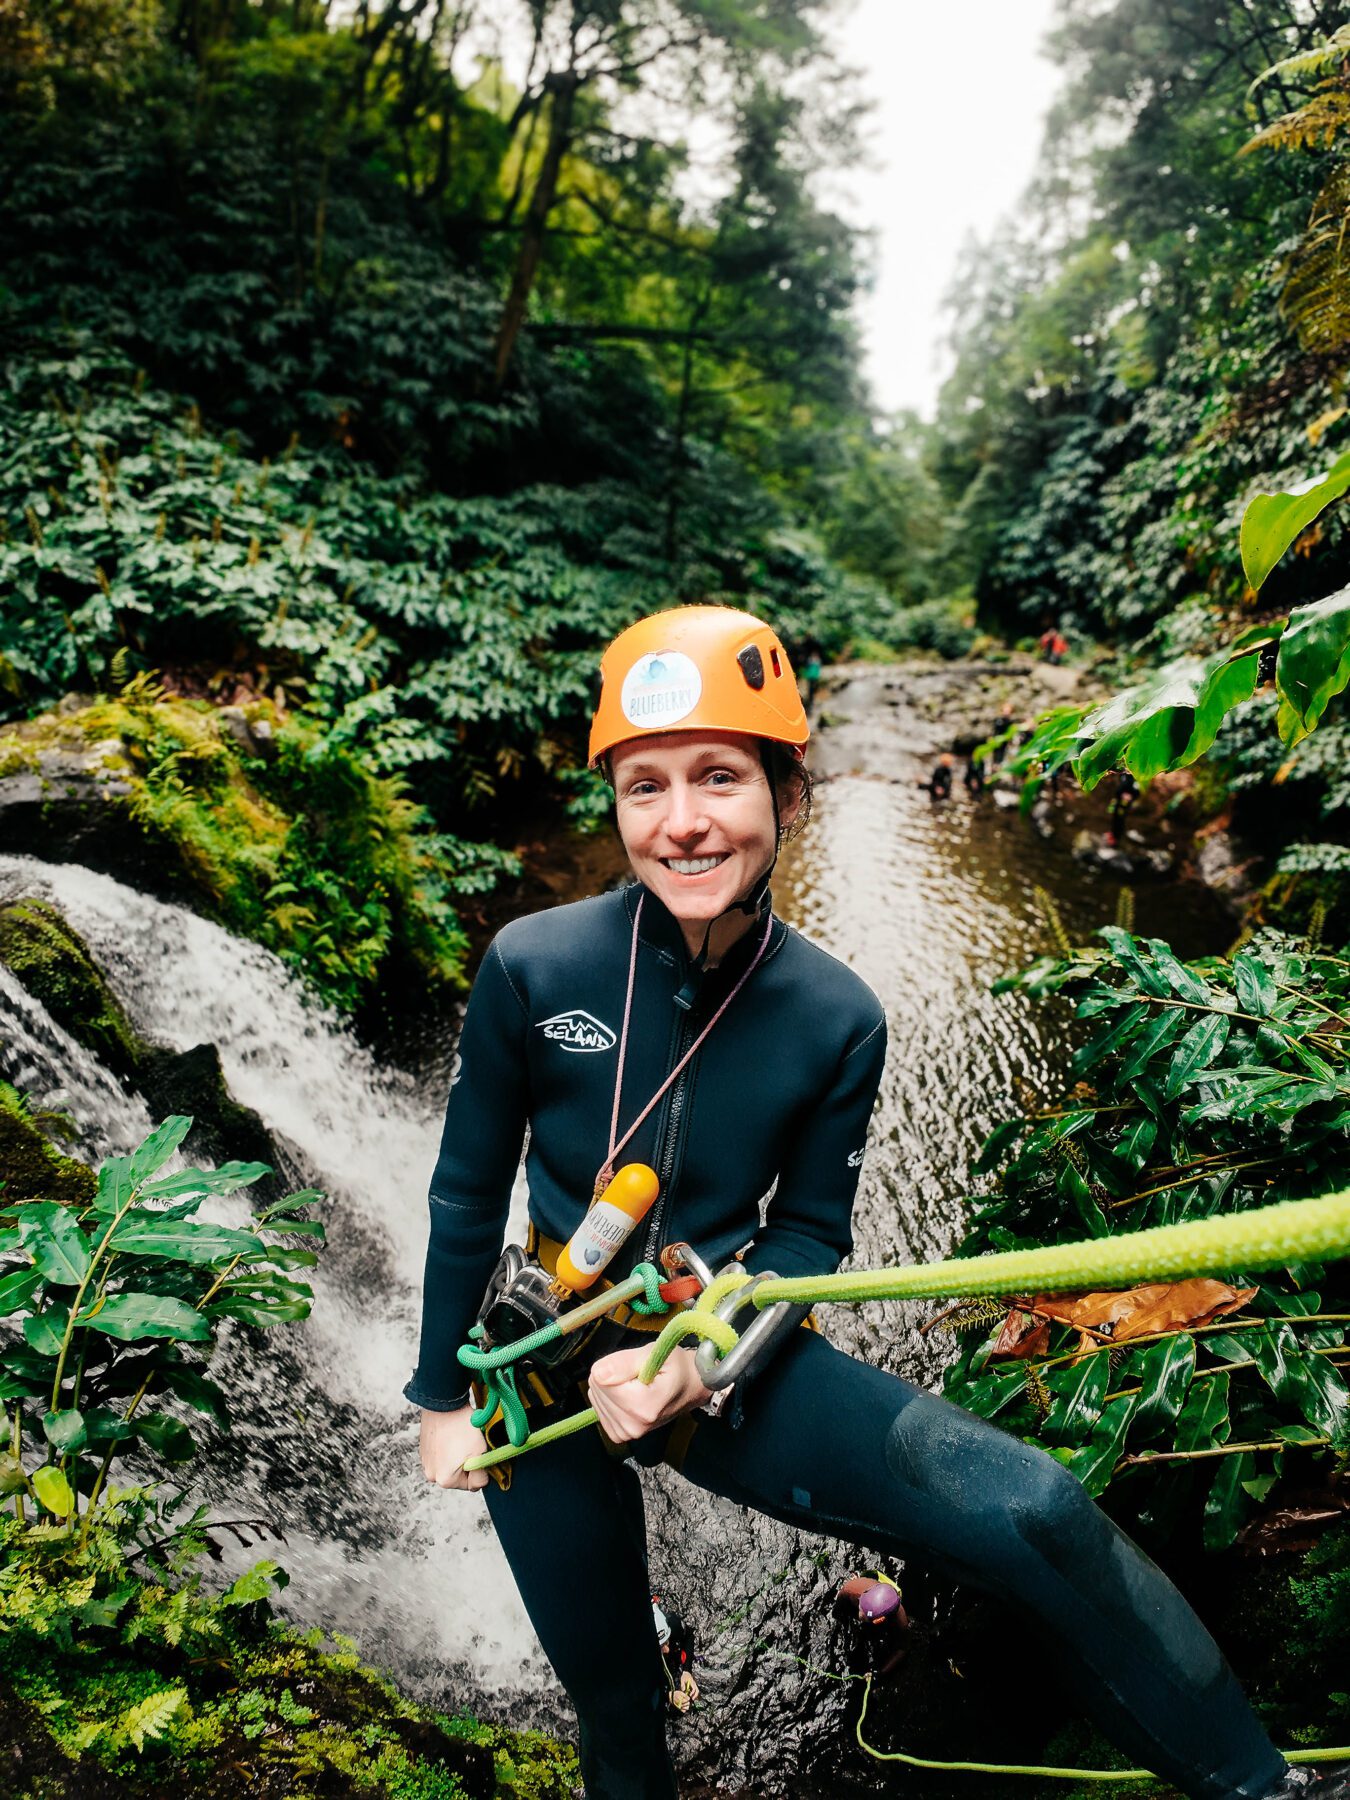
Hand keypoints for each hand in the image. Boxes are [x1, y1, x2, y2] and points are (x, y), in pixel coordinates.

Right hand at [418, 1403, 488, 1491]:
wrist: (444, 1403)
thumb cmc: (462, 1427)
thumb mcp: (479, 1454)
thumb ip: (481, 1476)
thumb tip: (479, 1483)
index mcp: (445, 1480)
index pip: (472, 1484)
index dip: (480, 1468)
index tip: (478, 1452)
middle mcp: (432, 1475)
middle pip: (460, 1475)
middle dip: (467, 1462)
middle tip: (470, 1444)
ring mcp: (426, 1462)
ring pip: (451, 1464)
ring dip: (458, 1455)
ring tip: (460, 1437)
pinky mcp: (424, 1450)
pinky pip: (442, 1454)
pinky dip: (449, 1447)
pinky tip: (452, 1434)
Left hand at [587, 1345, 711, 1443]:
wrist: (690, 1387)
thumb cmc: (677, 1368)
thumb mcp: (655, 1354)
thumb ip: (625, 1362)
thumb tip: (598, 1372)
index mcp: (643, 1406)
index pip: (601, 1377)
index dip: (617, 1364)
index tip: (637, 1366)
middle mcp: (634, 1425)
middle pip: (597, 1388)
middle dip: (613, 1375)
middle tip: (638, 1375)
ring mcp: (627, 1433)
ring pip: (596, 1396)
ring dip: (611, 1386)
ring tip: (636, 1384)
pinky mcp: (620, 1434)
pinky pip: (599, 1408)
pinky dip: (610, 1398)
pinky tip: (627, 1395)